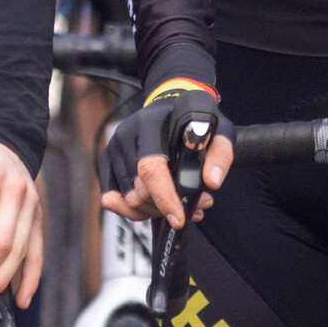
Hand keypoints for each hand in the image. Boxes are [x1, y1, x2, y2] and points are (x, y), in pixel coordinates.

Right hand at [101, 93, 234, 228]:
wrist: (169, 107)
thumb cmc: (194, 122)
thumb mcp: (218, 132)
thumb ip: (220, 156)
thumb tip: (211, 182)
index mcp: (150, 125)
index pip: (151, 168)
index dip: (164, 198)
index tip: (178, 219)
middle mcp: (126, 135)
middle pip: (140, 190)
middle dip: (167, 207)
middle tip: (196, 206)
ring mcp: (114, 148)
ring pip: (129, 199)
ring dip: (154, 211)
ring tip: (179, 204)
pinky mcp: (107, 160)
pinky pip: (111, 198)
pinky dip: (132, 211)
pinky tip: (153, 207)